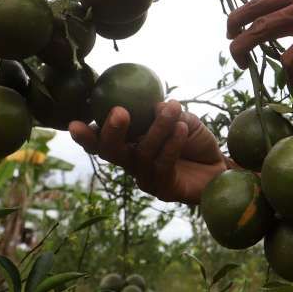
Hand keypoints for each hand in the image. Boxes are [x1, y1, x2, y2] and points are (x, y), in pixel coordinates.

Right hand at [68, 100, 225, 205]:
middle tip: (119, 112)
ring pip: (142, 153)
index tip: (74, 123)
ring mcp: (146, 178)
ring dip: (157, 128)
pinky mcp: (164, 189)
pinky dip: (171, 144)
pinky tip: (182, 128)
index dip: (86, 135)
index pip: (101, 140)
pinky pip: (162, 165)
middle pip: (111, 152)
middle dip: (111, 132)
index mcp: (128, 143)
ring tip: (172, 108)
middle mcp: (131, 162)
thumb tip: (152, 102)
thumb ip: (162, 112)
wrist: (218, 164)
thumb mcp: (179, 117)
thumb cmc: (194, 138)